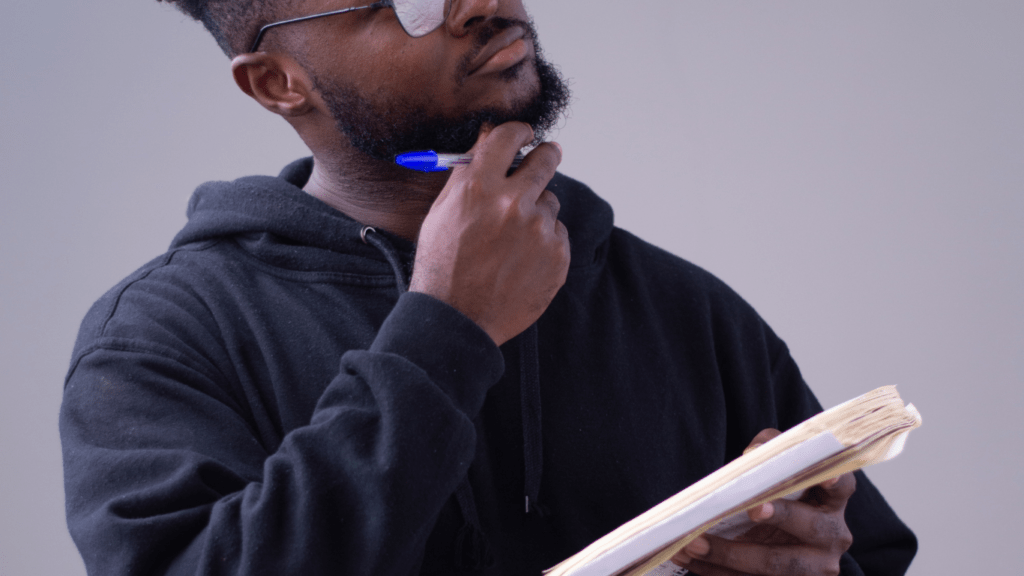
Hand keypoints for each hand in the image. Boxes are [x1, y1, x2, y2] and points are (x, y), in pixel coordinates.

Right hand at [409, 122, 568, 345]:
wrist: (457, 319)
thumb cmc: (443, 265)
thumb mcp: (442, 213)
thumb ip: (467, 174)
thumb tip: (488, 138)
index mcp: (478, 187)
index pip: (508, 136)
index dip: (520, 131)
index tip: (526, 133)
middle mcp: (513, 203)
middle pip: (545, 159)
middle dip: (545, 154)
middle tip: (546, 155)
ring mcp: (539, 230)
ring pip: (549, 201)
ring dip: (536, 211)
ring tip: (512, 239)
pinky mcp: (557, 255)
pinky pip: (557, 233)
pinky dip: (544, 241)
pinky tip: (521, 260)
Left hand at [672, 429, 855, 575]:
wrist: (779, 539)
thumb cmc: (778, 496)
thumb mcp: (779, 470)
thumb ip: (768, 452)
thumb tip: (752, 454)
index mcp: (832, 499)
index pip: (842, 485)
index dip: (833, 480)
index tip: (823, 476)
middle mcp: (832, 535)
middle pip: (807, 526)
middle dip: (777, 517)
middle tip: (751, 509)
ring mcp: (815, 568)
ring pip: (774, 565)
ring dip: (728, 554)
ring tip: (691, 544)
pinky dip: (715, 570)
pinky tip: (689, 559)